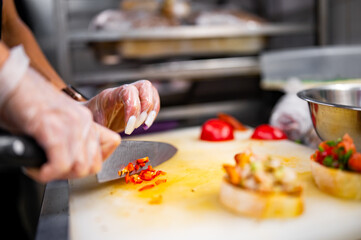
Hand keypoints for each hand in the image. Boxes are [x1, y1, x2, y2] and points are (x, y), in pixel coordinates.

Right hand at [0, 68, 120, 182]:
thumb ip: (72, 137)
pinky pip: (60, 164)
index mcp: (87, 119)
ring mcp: (70, 125)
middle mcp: (83, 122)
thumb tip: (71, 161)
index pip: (111, 145)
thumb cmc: (28, 102)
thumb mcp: (59, 120)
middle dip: (72, 175)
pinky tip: (34, 168)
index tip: (75, 166)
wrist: (12, 82)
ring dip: (58, 175)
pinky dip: (45, 174)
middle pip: (94, 165)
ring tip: (42, 169)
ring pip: (79, 168)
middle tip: (53, 171)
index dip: (92, 162)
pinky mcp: (52, 129)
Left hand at [84, 80, 159, 133]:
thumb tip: (109, 140)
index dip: (133, 109)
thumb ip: (102, 130)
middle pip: (145, 86)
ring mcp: (134, 93)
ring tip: (143, 125)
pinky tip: (145, 124)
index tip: (130, 127)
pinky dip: (153, 113)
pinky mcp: (140, 99)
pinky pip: (154, 100)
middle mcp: (124, 90)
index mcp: (111, 94)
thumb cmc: (93, 119)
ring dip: (152, 110)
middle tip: (139, 124)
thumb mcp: (95, 125)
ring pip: (151, 91)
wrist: (93, 116)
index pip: (128, 92)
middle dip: (146, 107)